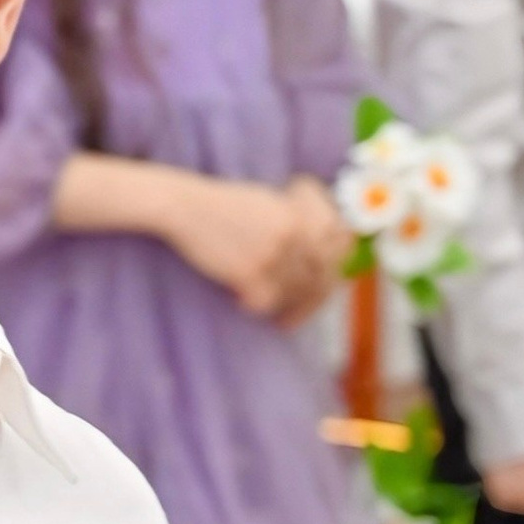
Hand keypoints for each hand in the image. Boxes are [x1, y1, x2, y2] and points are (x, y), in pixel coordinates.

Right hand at [162, 174, 333, 318]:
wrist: (185, 207)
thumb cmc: (223, 205)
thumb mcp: (268, 202)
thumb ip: (296, 222)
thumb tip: (322, 253)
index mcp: (300, 214)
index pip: (338, 247)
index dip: (335, 271)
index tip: (326, 288)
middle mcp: (291, 233)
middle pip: (320, 275)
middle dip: (315, 301)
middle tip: (302, 315)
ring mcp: (272, 253)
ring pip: (295, 292)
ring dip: (290, 310)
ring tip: (282, 321)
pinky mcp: (249, 272)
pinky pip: (267, 301)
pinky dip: (256, 306)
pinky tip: (244, 303)